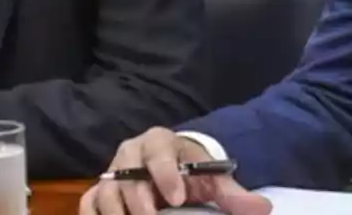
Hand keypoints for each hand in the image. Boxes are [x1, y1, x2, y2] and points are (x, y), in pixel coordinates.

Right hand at [79, 127, 271, 214]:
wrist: (173, 170)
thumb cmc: (191, 172)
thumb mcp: (213, 178)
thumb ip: (234, 194)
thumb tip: (262, 208)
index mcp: (160, 143)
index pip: (159, 153)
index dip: (166, 175)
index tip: (178, 198)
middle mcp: (130, 155)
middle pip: (127, 176)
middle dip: (139, 201)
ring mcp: (111, 174)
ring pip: (104, 192)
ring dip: (116, 213)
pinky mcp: (99, 193)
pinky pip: (89, 205)